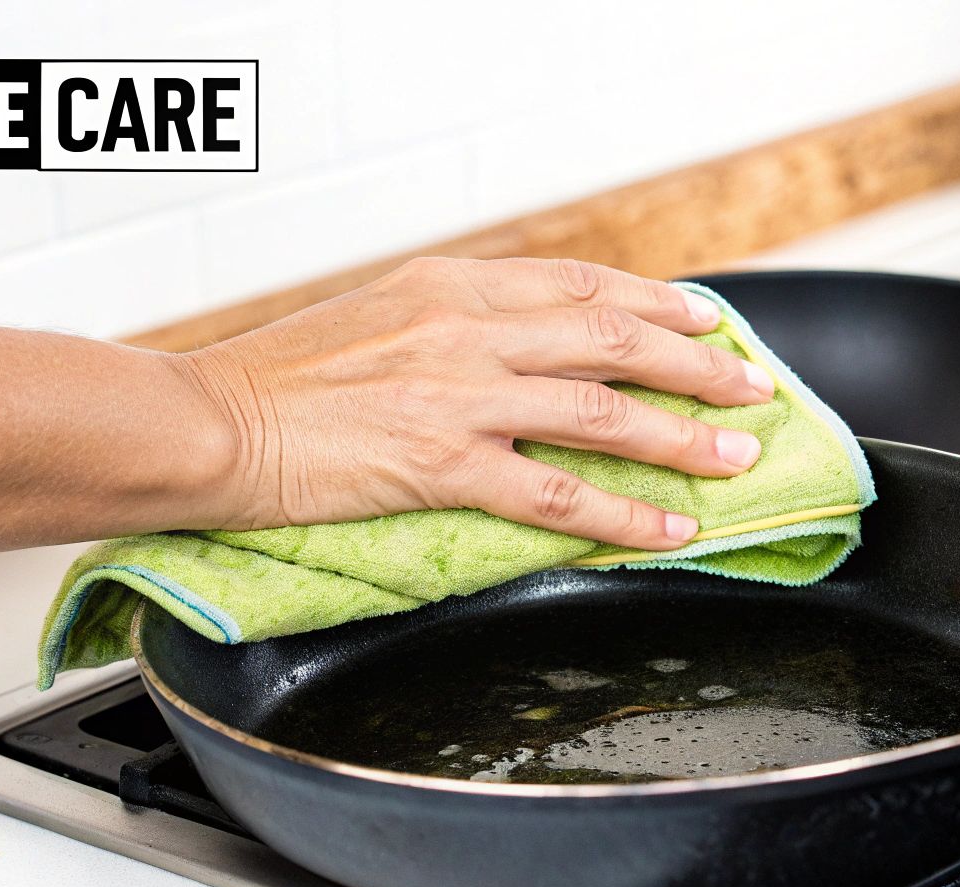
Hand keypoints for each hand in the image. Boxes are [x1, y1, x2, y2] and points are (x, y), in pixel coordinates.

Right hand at [176, 256, 775, 548]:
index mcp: (452, 283)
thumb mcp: (375, 314)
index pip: (582, 284)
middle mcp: (468, 328)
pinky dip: (624, 512)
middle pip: (614, 338)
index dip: (656, 303)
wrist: (212, 421)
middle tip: (747, 389)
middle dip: (696, 365)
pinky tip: (669, 528)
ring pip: (604, 409)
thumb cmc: (277, 377)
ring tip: (735, 457)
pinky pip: (558, 490)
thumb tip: (512, 343)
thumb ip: (450, 321)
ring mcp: (461, 394)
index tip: (704, 321)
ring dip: (682, 435)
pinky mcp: (445, 463)